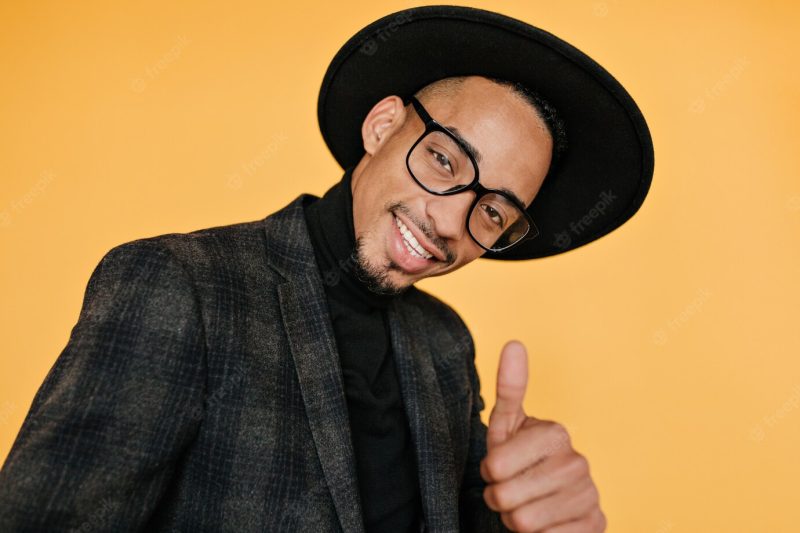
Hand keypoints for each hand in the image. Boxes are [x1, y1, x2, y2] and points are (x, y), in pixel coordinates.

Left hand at [479, 340, 605, 531]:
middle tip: (511, 488)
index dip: (488, 472)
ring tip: (526, 504)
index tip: (501, 466)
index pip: (493, 466)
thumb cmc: (521, 459)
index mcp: (555, 433)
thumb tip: (514, 343)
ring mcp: (590, 495)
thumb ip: (509, 386)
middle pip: (505, 496)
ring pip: (522, 523)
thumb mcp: (507, 424)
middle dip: (499, 498)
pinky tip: (546, 522)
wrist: (552, 499)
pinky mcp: (596, 525)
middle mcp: (578, 462)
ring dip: (514, 519)